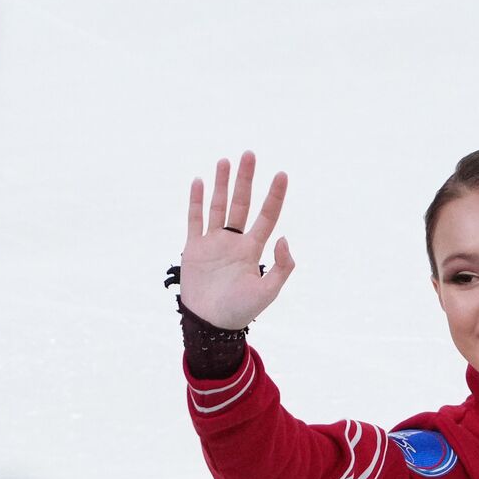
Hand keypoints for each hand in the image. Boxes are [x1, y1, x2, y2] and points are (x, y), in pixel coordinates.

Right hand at [180, 151, 293, 329]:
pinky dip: (196, 201)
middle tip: (249, 154)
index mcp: (253, 249)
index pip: (267, 216)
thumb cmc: (240, 311)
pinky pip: (195, 220)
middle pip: (241, 203)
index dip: (274, 196)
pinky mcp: (194, 249)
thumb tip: (283, 237)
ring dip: (221, 184)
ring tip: (225, 161)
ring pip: (218, 207)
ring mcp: (213, 243)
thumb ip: (281, 266)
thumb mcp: (267, 291)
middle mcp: (234, 241)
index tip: (281, 174)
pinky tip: (199, 181)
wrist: (210, 324)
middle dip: (245, 179)